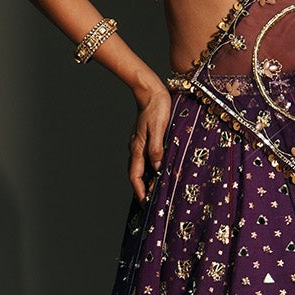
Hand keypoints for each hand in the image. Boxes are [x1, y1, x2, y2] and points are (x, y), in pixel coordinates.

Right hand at [128, 76, 171, 199]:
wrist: (150, 91)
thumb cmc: (156, 108)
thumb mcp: (159, 128)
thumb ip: (156, 148)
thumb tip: (157, 167)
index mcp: (137, 147)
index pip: (135, 175)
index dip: (140, 190)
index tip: (145, 203)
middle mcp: (135, 148)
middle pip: (137, 174)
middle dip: (143, 189)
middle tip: (153, 202)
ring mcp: (138, 143)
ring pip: (141, 167)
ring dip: (147, 180)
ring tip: (157, 191)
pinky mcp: (144, 139)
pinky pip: (145, 159)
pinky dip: (151, 169)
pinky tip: (159, 171)